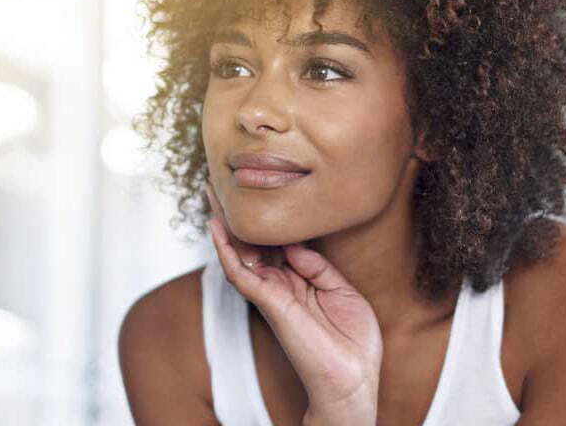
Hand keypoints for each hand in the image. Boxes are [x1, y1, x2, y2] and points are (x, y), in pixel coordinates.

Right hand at [204, 182, 382, 424]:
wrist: (353, 380)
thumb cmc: (352, 343)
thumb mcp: (343, 292)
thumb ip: (317, 266)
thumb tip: (293, 243)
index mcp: (298, 282)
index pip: (275, 244)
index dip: (266, 219)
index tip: (260, 191)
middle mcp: (279, 286)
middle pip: (251, 244)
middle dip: (236, 216)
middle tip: (221, 185)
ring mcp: (271, 294)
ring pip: (238, 253)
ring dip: (224, 224)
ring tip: (211, 194)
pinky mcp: (269, 303)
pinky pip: (240, 273)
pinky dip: (226, 250)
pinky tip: (217, 227)